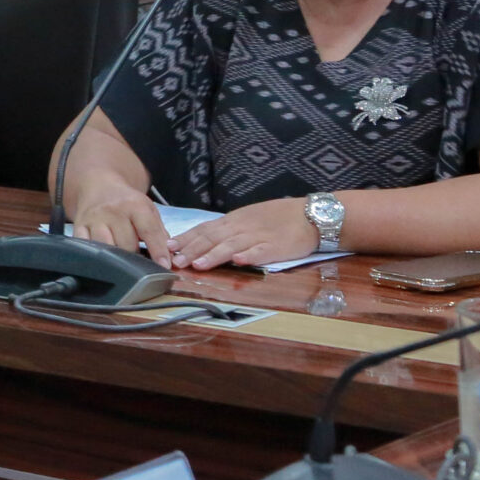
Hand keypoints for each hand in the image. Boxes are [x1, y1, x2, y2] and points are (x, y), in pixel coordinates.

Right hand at [70, 189, 175, 263]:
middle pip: (127, 244)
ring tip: (123, 261)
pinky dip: (94, 255)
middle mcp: (113, 211)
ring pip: (106, 247)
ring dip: (116, 258)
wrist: (99, 185)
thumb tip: (170, 256)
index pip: (149, 231)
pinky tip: (103, 258)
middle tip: (141, 262)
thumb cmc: (126, 201)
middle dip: (136, 257)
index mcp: (134, 204)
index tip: (164, 266)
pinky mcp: (79, 225)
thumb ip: (159, 231)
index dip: (158, 250)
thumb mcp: (148, 209)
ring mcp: (94, 219)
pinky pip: (85, 246)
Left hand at [168, 198, 320, 269]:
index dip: (186, 238)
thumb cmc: (278, 218)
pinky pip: (262, 251)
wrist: (311, 214)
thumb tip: (203, 240)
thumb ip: (227, 230)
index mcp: (234, 221)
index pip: (205, 229)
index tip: (168, 246)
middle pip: (213, 238)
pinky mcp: (277, 247)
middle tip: (175, 260)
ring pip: (232, 245)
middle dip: (192, 249)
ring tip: (199, 264)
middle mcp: (242, 227)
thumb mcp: (248, 220)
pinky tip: (239, 261)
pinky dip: (250, 256)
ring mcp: (259, 237)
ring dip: (214, 255)